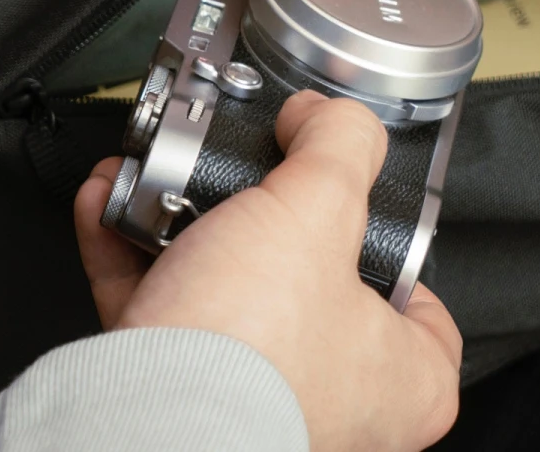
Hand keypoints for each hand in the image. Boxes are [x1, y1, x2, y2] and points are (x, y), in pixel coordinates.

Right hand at [75, 92, 461, 451]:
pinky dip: (134, 256)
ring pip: (227, 295)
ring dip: (184, 222)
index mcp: (400, 381)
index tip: (364, 204)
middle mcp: (333, 408)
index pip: (425, 306)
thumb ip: (340, 143)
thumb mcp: (321, 206)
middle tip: (253, 182)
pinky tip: (114, 202)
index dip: (396, 247)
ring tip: (170, 175)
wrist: (133, 428)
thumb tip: (331, 118)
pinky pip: (160, 317)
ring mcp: (250, 409)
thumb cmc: (250, 356)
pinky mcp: (175, 404)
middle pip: (311, 283)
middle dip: (266, 218)